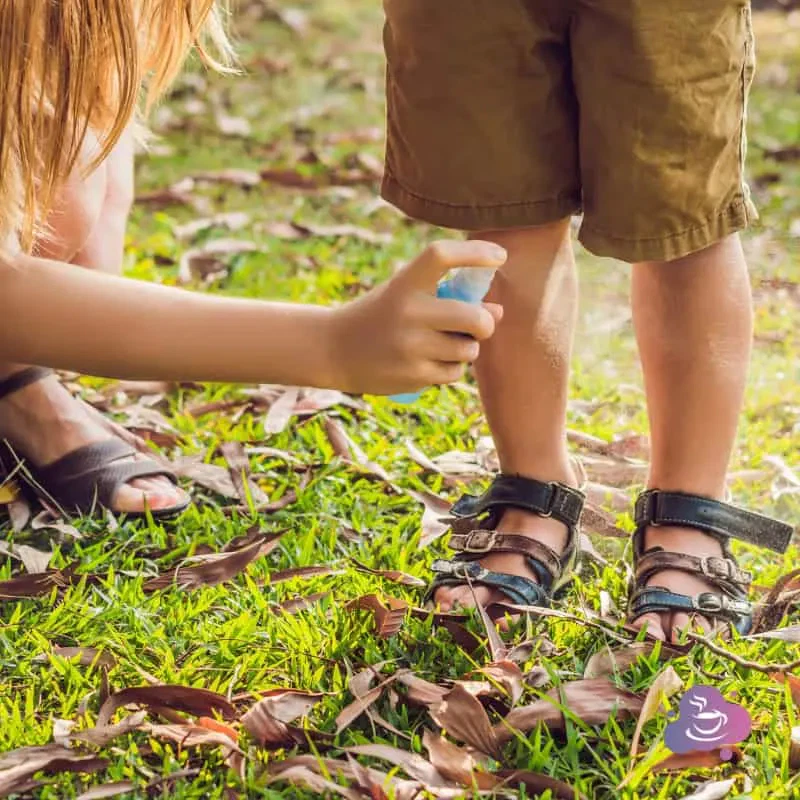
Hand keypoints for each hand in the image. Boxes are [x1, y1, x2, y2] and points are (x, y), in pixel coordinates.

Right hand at [328, 240, 505, 394]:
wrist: (333, 350)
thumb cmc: (381, 316)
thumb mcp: (406, 296)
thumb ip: (450, 299)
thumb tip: (498, 312)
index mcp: (404, 283)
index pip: (441, 256)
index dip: (475, 252)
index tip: (500, 256)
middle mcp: (408, 312)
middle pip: (474, 317)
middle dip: (485, 323)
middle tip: (478, 325)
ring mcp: (410, 346)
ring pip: (468, 350)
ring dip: (465, 349)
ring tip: (441, 345)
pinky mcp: (412, 375)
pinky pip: (454, 373)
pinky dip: (450, 369)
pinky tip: (427, 363)